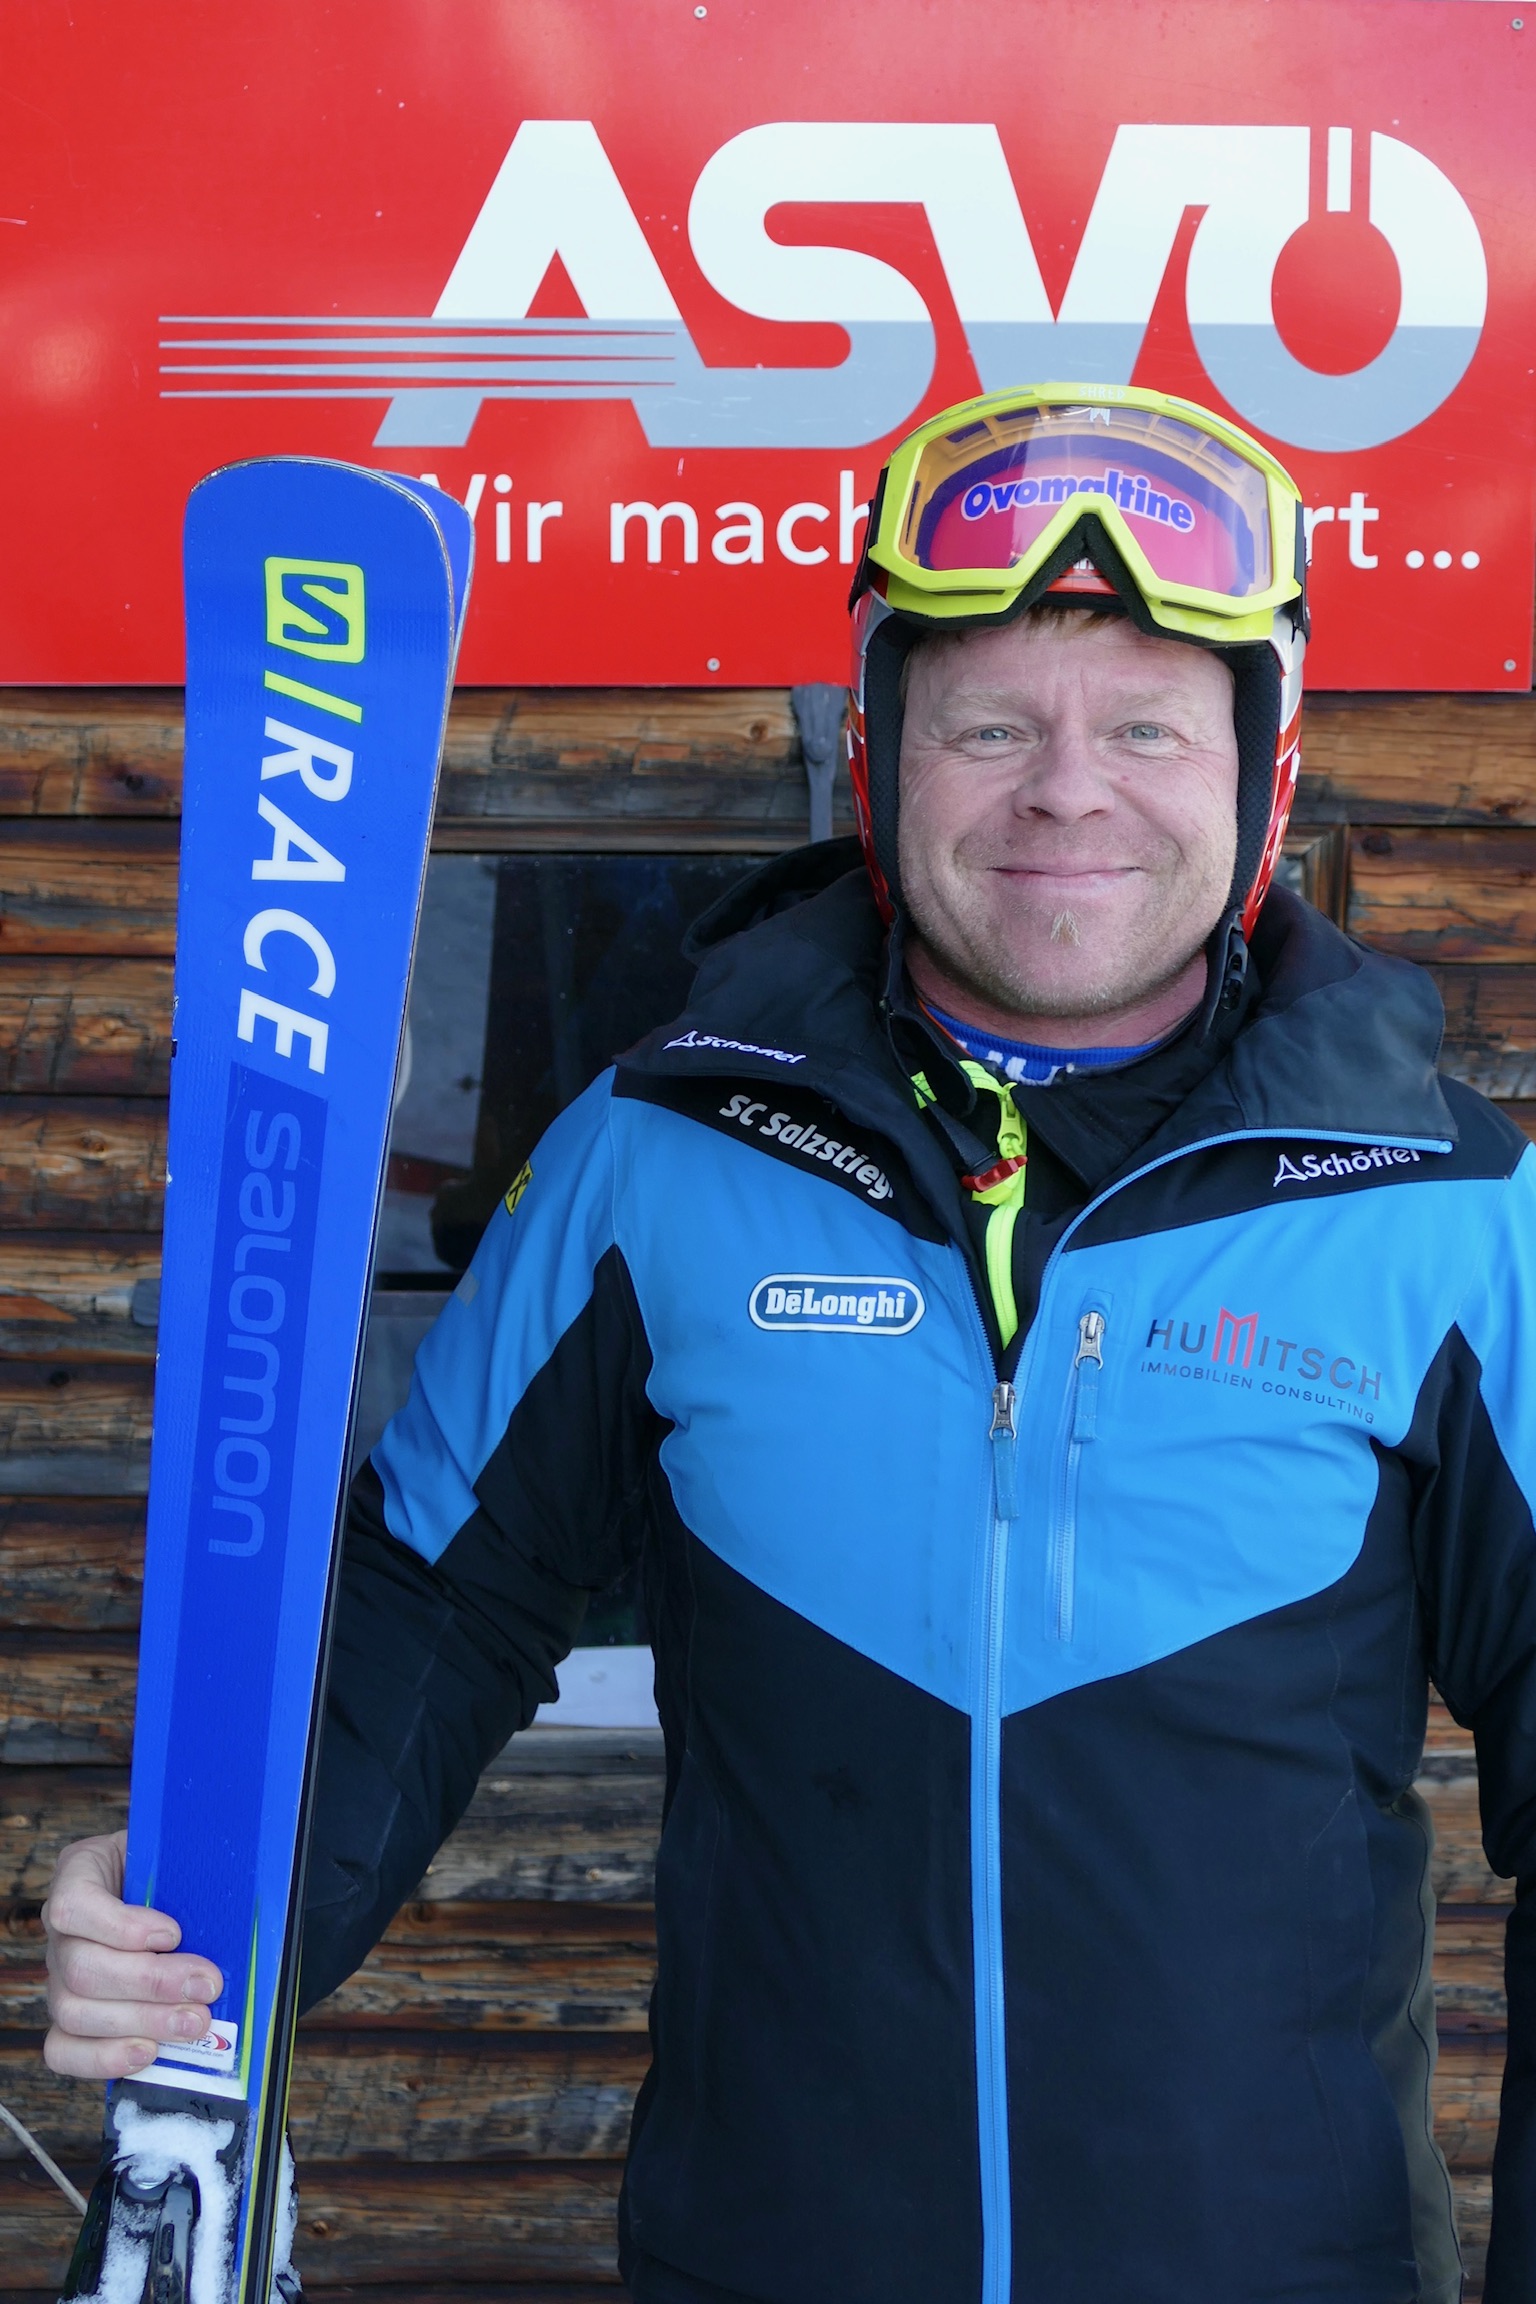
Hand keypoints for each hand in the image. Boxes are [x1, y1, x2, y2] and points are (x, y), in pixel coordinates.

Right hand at [41, 1832, 223, 2080]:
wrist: (171, 1891)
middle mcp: (63, 1930)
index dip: (121, 1927)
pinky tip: (149, 2052)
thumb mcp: (181, 1850)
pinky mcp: (68, 2021)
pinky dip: (104, 2057)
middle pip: (80, 1968)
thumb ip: (194, 1866)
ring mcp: (59, 1978)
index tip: (174, 1934)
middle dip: (151, 1983)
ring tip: (195, 2023)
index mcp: (80, 1872)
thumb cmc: (176, 1869)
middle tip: (208, 1986)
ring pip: (74, 2012)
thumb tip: (236, 1895)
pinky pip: (63, 2050)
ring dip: (141, 2021)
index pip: (73, 1905)